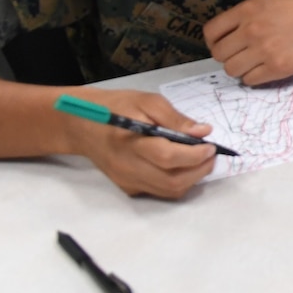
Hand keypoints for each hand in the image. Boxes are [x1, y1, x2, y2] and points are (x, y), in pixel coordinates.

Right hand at [64, 87, 216, 198]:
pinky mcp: (127, 187)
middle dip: (199, 171)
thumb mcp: (147, 101)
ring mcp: (127, 180)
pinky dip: (177, 182)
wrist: (81, 125)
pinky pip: (159, 191)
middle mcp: (128, 167)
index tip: (211, 145)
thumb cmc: (115, 107)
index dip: (194, 154)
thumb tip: (203, 132)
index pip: (168, 157)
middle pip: (171, 181)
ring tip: (201, 161)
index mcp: (131, 142)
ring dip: (192, 179)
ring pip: (168, 191)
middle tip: (211, 155)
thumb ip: (175, 118)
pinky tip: (182, 166)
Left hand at [204, 0, 292, 85]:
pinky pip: (250, 80)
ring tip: (255, 62)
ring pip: (231, 70)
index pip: (211, 32)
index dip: (214, 41)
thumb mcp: (268, 3)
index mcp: (248, 9)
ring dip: (240, 68)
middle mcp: (252, 29)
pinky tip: (266, 68)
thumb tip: (226, 39)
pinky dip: (254, 77)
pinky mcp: (277, 68)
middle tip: (241, 55)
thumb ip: (245, 18)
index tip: (222, 44)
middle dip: (228, 56)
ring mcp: (264, 50)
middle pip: (219, 54)